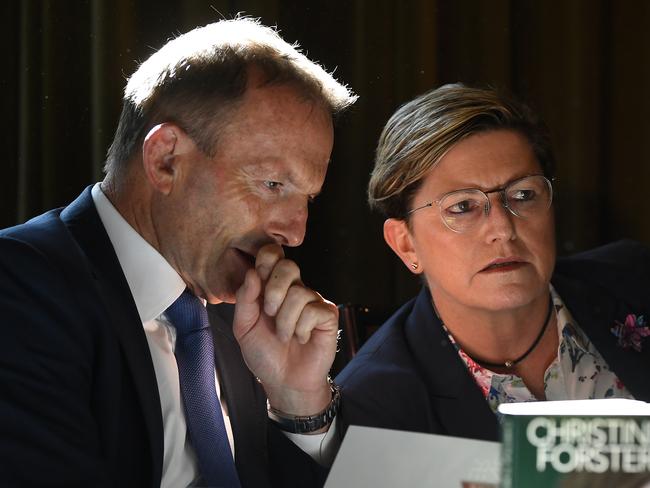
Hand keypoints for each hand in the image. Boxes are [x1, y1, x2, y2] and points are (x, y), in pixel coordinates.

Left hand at [232, 244, 338, 415]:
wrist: (284, 382)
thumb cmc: (264, 354)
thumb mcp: (244, 327)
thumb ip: (245, 299)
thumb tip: (252, 273)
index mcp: (271, 287)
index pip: (273, 255)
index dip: (266, 259)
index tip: (259, 279)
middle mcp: (293, 290)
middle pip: (288, 266)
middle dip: (274, 290)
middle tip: (269, 313)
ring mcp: (312, 301)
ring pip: (298, 293)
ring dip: (285, 321)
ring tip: (284, 336)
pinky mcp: (327, 315)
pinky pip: (313, 311)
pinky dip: (301, 329)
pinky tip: (302, 339)